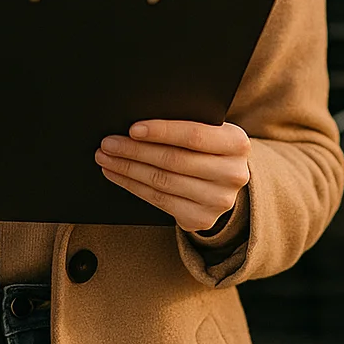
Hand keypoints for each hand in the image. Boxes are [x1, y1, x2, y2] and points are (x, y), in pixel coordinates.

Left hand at [95, 120, 250, 232]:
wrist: (223, 182)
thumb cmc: (208, 148)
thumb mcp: (209, 132)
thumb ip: (187, 125)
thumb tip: (138, 125)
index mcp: (237, 143)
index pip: (194, 135)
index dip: (161, 132)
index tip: (132, 129)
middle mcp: (233, 174)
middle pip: (174, 160)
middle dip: (135, 151)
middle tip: (108, 143)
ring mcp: (218, 200)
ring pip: (162, 182)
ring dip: (128, 169)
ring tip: (106, 157)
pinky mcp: (201, 219)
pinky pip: (159, 200)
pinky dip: (133, 186)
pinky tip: (118, 175)